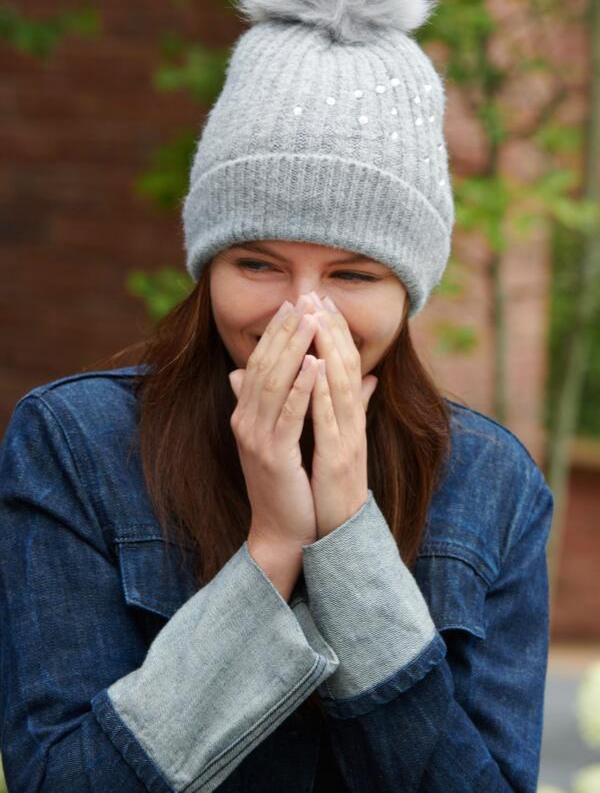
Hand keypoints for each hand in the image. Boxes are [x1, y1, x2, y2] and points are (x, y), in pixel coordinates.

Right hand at [228, 293, 321, 551]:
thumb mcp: (288, 434)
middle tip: (301, 300)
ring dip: (294, 349)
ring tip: (311, 320)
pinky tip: (316, 364)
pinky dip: (302, 386)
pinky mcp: (273, 456)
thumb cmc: (288, 482)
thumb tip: (311, 365)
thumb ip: (295, 399)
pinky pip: (288, 414)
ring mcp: (255, 438)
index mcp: (247, 414)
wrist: (283, 529)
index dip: (276, 333)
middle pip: (264, 365)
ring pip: (274, 382)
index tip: (294, 304)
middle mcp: (245, 421)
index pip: (260, 363)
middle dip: (284, 331)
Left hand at [308, 296, 377, 538]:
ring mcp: (348, 439)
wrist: (337, 531)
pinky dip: (323, 391)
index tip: (321, 301)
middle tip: (319, 295)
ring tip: (317, 318)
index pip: (344, 365)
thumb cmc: (331, 486)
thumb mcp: (335, 441)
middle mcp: (352, 423)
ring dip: (329, 349)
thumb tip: (357, 379)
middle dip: (331, 329)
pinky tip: (315, 367)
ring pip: (342, 386)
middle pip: (346, 366)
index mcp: (349, 418)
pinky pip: (330, 419)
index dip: (334, 332)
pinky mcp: (338, 459)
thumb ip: (343, 408)